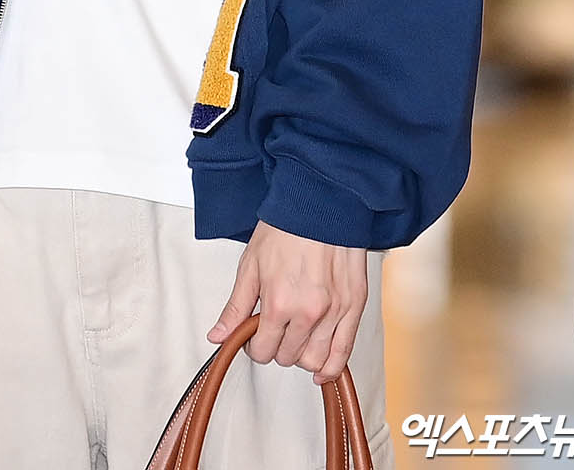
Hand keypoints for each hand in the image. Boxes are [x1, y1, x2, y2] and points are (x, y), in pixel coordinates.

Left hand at [207, 220, 367, 382]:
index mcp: (279, 302)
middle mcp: (308, 312)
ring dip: (302, 356)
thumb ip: (235, 306)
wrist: (319, 204)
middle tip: (275, 331)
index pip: (263, 351)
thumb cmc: (286, 228)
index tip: (255, 337)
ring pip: (315, 360)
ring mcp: (334, 312)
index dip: (255, 347)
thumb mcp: (250, 265)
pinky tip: (321, 368)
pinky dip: (331, 367)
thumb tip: (218, 336)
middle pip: (288, 357)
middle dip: (277, 348)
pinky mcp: (354, 306)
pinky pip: (344, 353)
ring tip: (296, 339)